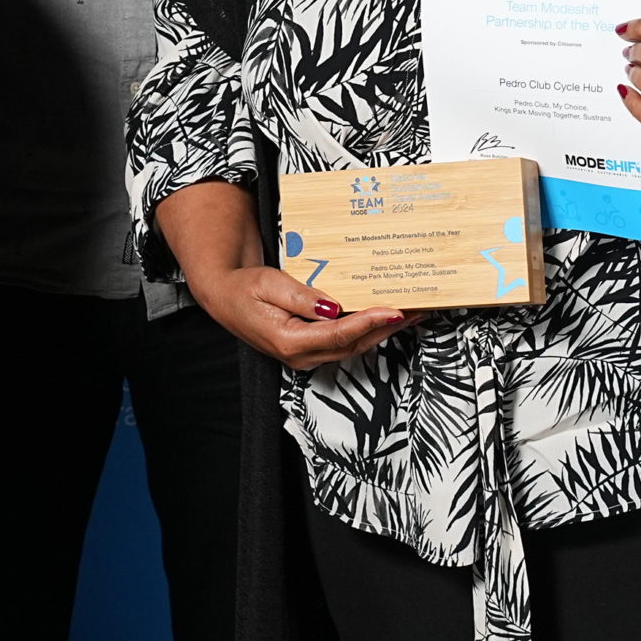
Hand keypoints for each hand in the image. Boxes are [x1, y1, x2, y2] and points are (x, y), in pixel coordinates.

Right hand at [185, 262, 404, 371]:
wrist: (225, 298)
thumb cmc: (244, 289)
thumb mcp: (269, 284)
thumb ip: (301, 297)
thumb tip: (333, 307)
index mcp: (289, 341)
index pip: (339, 333)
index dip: (369, 322)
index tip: (393, 310)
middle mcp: (300, 356)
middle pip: (353, 344)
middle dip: (386, 328)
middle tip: (415, 311)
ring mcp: (306, 356)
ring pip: (352, 346)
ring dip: (381, 331)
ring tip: (409, 314)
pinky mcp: (311, 350)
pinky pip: (344, 342)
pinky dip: (367, 330)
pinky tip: (383, 318)